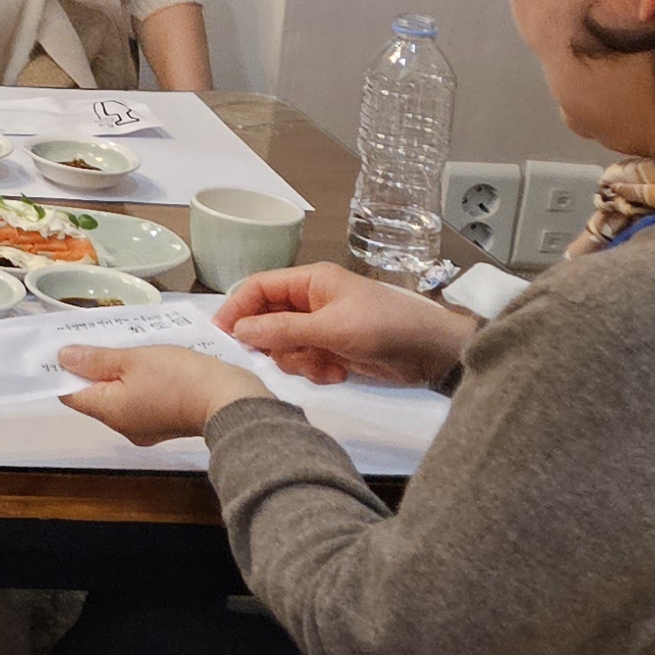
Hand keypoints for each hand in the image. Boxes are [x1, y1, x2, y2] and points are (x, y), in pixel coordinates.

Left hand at [56, 342, 267, 443]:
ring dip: (117, 371)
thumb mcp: (134, 359)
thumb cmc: (179, 378)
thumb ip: (97, 359)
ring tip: (122, 343)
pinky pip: (141, 398)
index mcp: (109, 412)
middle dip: (92, 367)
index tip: (62, 346)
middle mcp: (122, 426)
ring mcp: (146, 427)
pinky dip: (138, 380)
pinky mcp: (166, 421)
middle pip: (95, 394)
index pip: (70, 394)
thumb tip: (63, 358)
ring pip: (119, 395)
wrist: (231, 401)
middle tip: (95, 336)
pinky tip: (147, 359)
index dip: (62, 371)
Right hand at [212, 264, 474, 389]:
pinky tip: (339, 373)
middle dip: (276, 344)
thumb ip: (282, 330)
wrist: (433, 352)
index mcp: (310, 281)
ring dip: (299, 361)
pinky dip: (317, 370)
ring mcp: (322, 327)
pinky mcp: (334, 351)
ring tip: (325, 366)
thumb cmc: (384, 326)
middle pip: (267, 320)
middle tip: (289, 357)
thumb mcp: (331, 328)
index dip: (236, 309)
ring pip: (285, 346)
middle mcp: (311, 301)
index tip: (221, 336)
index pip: (257, 288)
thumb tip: (238, 331)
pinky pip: (306, 361)